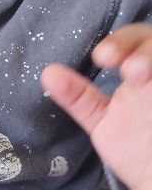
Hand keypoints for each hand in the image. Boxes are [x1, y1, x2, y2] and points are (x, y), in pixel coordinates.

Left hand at [41, 24, 151, 189]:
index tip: (101, 58)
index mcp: (144, 68)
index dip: (121, 42)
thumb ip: (80, 99)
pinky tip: (151, 87)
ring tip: (139, 76)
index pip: (137, 39)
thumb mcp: (106, 123)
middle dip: (145, 51)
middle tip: (129, 71)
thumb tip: (48, 73)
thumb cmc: (139, 149)